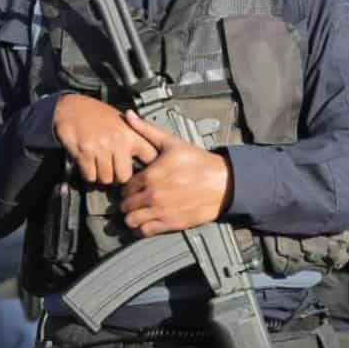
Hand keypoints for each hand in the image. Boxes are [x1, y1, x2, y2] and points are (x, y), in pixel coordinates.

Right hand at [52, 94, 157, 184]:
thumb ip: (134, 138)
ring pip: (106, 179)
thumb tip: (146, 160)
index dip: (147, 168)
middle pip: (124, 176)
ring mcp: (101, 147)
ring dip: (100, 176)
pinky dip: (88, 174)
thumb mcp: (122, 121)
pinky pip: (90, 176)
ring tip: (98, 165)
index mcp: (131, 133)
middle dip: (116, 177)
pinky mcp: (85, 152)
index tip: (141, 172)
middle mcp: (118, 140)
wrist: (71, 107)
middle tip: (112, 171)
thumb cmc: (96, 115)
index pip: (150, 156)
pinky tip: (88, 164)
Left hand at [118, 111, 232, 235]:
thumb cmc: (199, 162)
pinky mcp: (171, 224)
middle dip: (127, 202)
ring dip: (132, 217)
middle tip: (133, 199)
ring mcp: (161, 211)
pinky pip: (146, 232)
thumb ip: (146, 130)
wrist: (224, 183)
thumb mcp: (172, 142)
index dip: (126, 186)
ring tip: (138, 211)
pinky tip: (148, 221)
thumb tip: (128, 115)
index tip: (132, 186)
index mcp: (150, 176)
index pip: (125, 186)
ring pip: (131, 221)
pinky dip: (143, 228)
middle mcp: (152, 195)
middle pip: (125, 205)